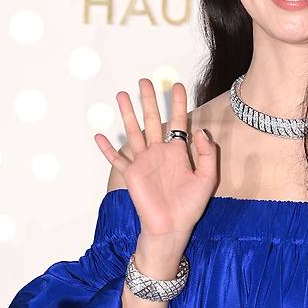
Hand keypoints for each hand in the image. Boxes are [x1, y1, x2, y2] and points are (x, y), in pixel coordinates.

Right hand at [94, 79, 216, 238]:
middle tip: (144, 80)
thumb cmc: (190, 206)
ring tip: (120, 95)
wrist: (172, 228)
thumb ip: (207, 155)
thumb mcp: (206, 179)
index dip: (177, 103)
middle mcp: (159, 153)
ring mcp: (143, 162)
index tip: (176, 85)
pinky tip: (100, 136)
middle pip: (152, 120)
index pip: (178, 121)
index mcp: (178, 152)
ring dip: (127, 114)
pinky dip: (107, 149)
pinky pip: (116, 159)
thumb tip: (201, 130)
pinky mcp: (131, 174)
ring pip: (133, 132)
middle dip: (148, 100)